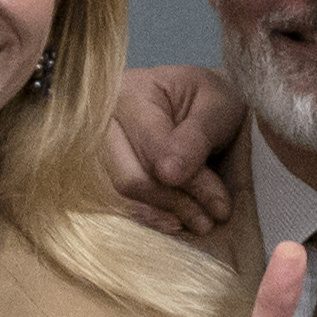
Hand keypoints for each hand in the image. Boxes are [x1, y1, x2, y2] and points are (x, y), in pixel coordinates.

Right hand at [103, 61, 248, 235]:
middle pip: (129, 179)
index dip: (190, 184)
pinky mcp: (97, 173)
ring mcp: (94, 150)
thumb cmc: (207, 100)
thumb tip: (169, 175)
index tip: (222, 207)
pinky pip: (117, 206)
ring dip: (163, 215)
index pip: (155, 152)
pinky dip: (149, 218)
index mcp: (130, 95)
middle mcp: (100, 122)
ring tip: (200, 222)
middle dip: (174, 204)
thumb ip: (196, 138)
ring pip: (121, 197)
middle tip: (210, 220)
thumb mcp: (218, 106)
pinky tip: (175, 221)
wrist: (193, 102)